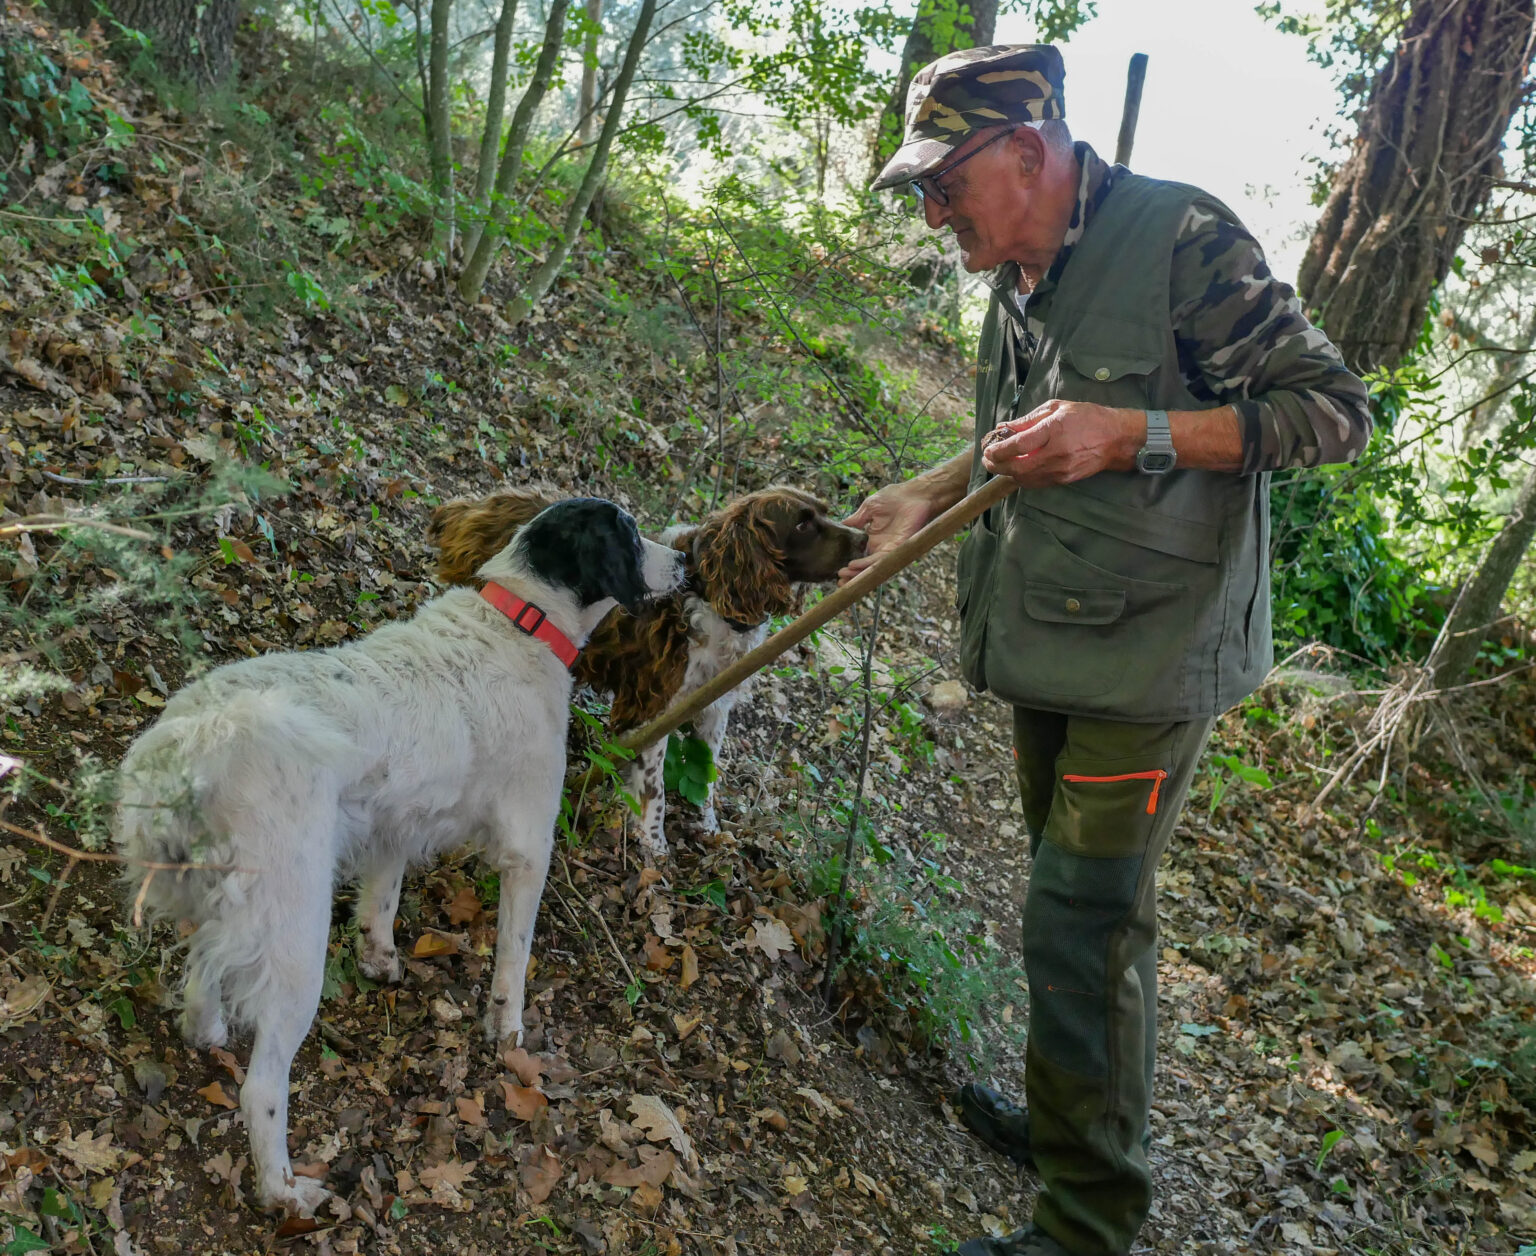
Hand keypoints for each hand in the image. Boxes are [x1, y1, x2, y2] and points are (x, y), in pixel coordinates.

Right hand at [837, 483, 936, 585]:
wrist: (914, 494)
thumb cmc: (894, 498)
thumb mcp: (868, 509)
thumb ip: (855, 520)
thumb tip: (840, 526)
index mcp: (873, 539)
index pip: (859, 556)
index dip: (850, 565)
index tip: (836, 571)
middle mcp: (880, 547)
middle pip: (865, 566)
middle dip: (852, 576)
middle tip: (839, 582)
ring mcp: (889, 549)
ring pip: (871, 566)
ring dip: (857, 573)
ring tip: (843, 577)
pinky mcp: (898, 547)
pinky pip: (881, 559)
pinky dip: (867, 563)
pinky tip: (854, 565)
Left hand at [981, 400, 1139, 487]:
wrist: (1116, 438)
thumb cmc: (1087, 417)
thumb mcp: (1057, 408)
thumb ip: (1029, 419)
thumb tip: (1005, 428)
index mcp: (1054, 430)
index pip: (1019, 444)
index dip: (999, 450)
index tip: (988, 449)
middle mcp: (1057, 452)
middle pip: (1018, 467)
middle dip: (998, 466)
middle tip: (987, 461)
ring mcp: (1061, 469)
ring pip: (1025, 478)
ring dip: (1008, 474)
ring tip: (999, 465)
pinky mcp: (1064, 480)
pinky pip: (1036, 483)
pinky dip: (1022, 478)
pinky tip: (1017, 470)